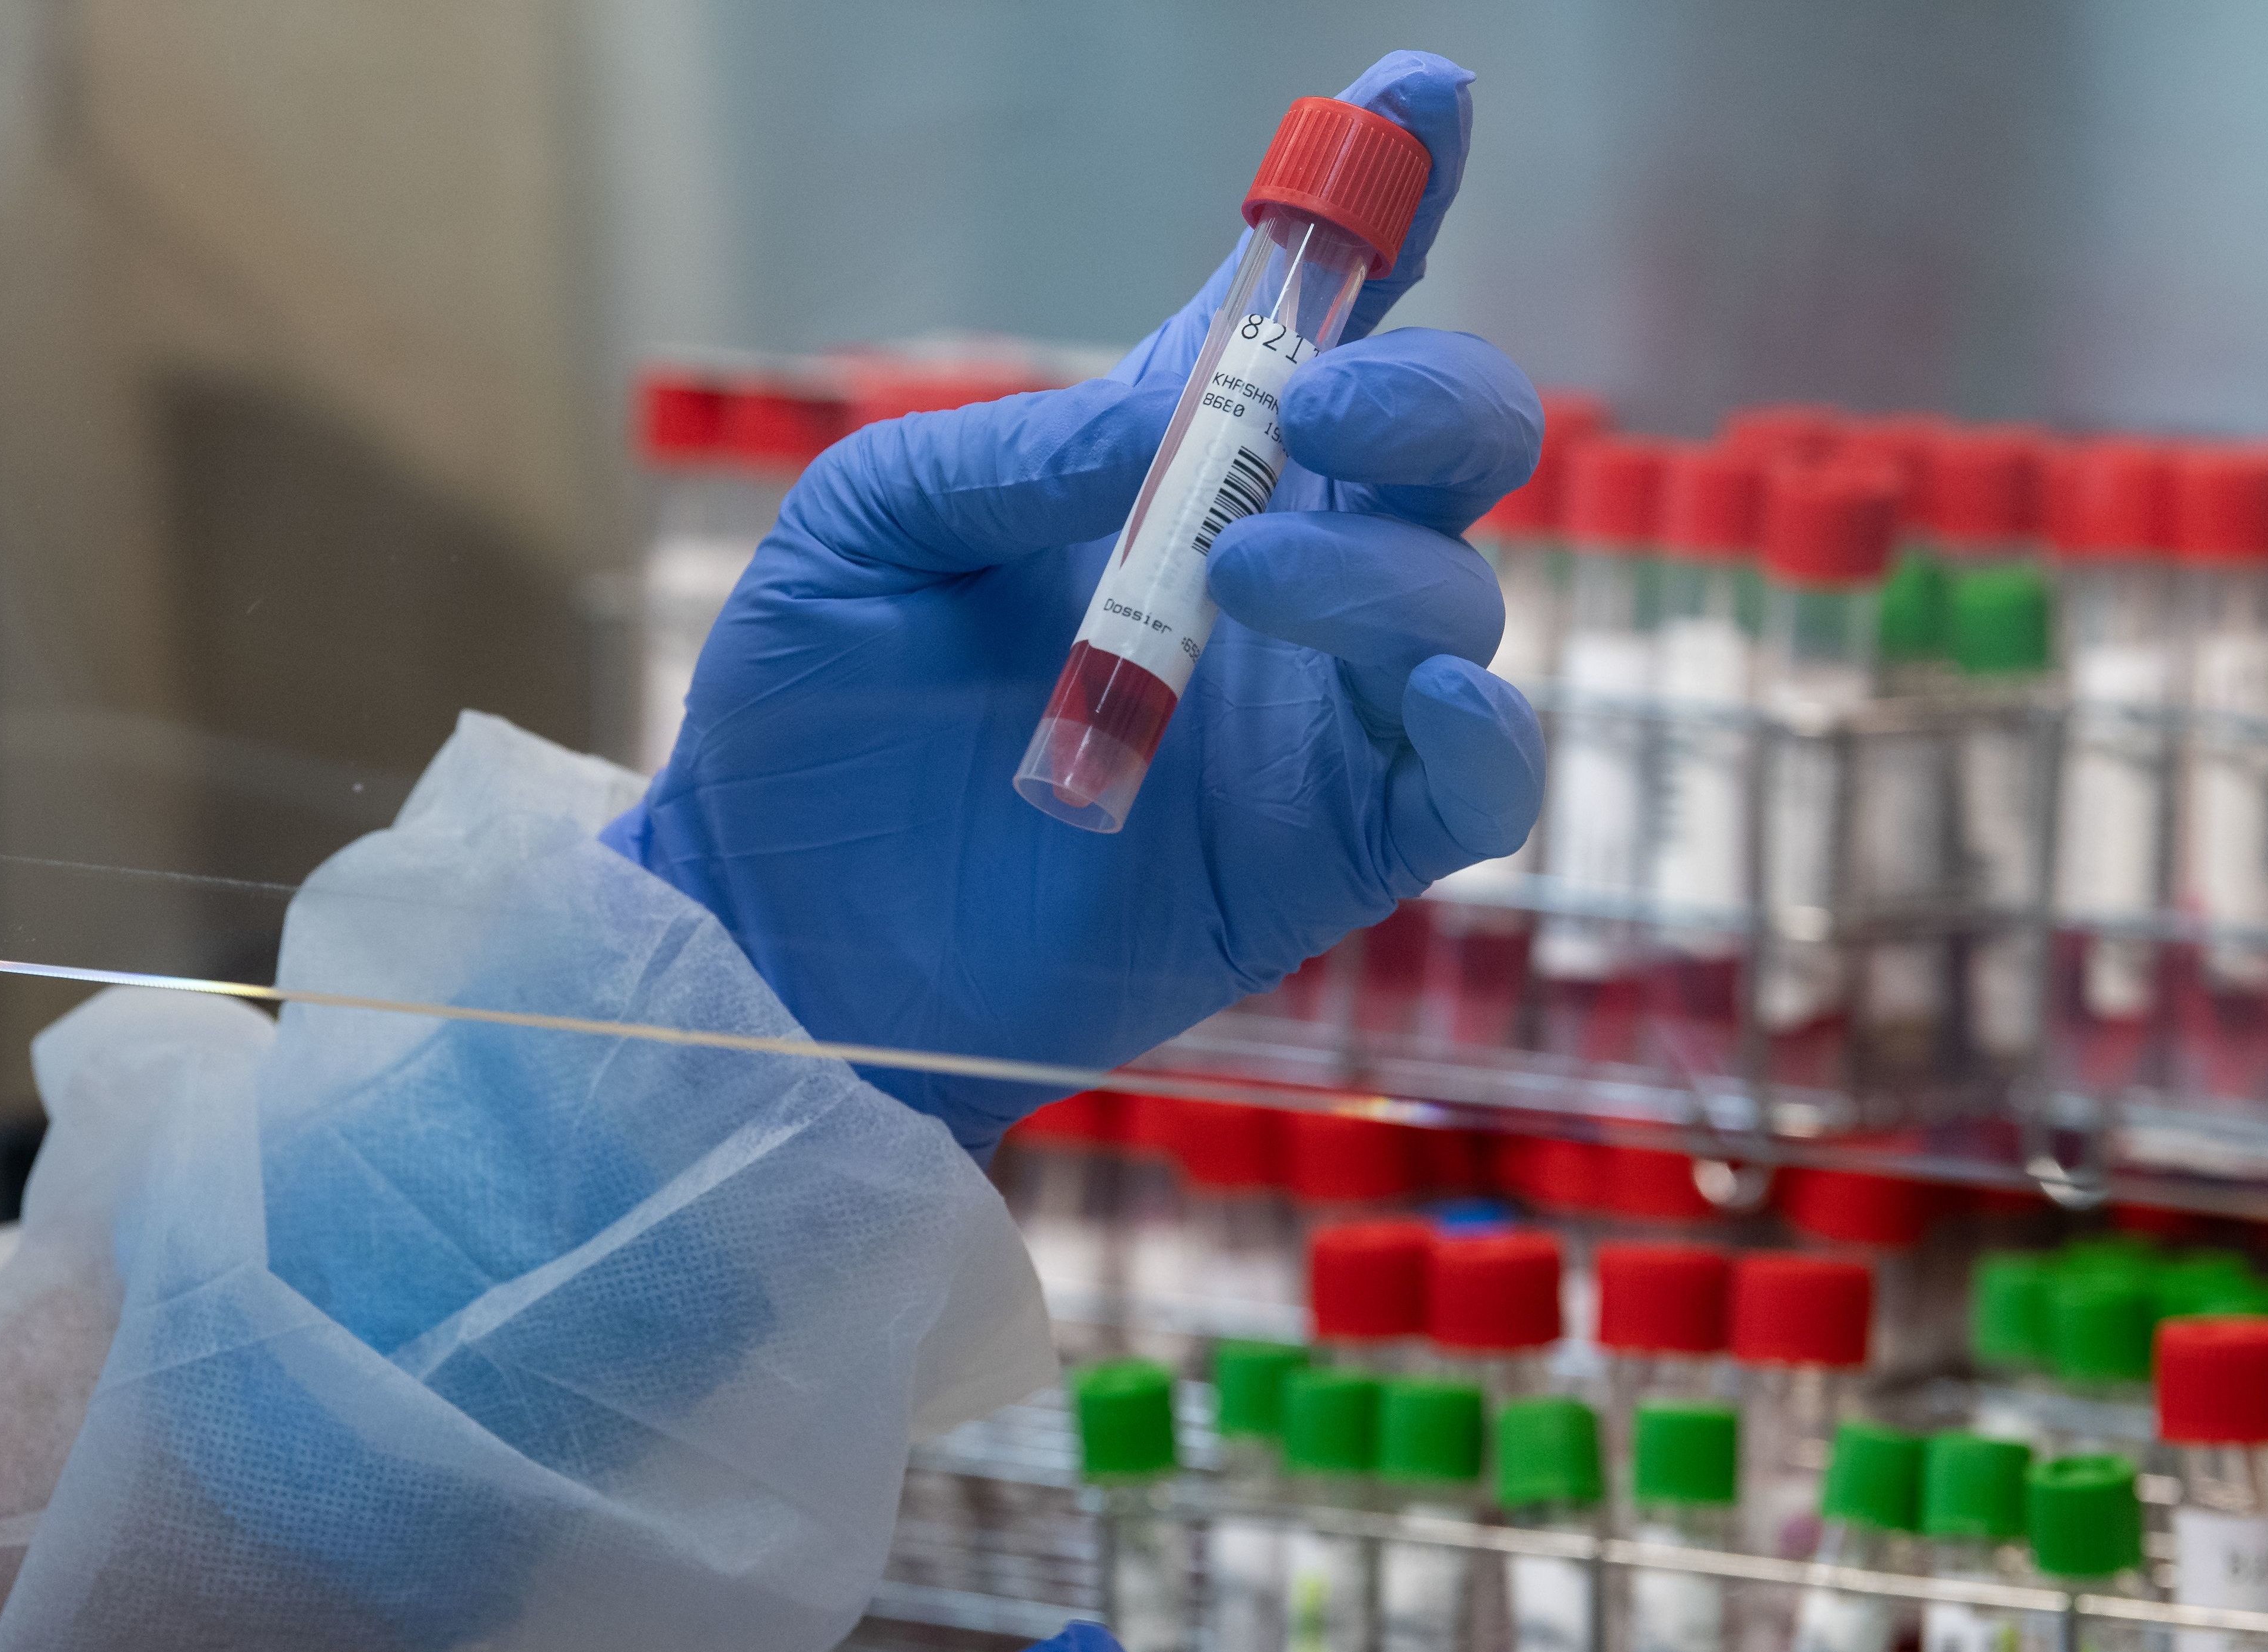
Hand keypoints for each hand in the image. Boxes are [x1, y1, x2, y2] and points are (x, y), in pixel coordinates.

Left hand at [610, 50, 1545, 1156]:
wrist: (776, 938)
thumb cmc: (809, 722)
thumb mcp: (868, 530)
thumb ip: (1013, 451)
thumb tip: (1165, 410)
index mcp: (1168, 477)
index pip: (1315, 325)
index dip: (1383, 206)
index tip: (1424, 97)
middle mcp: (1276, 580)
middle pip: (1449, 449)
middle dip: (1427, 393)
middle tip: (1320, 411)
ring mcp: (1315, 721)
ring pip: (1461, 603)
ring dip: (1384, 570)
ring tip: (1236, 581)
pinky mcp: (1328, 857)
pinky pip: (1475, 788)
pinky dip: (1491, 736)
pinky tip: (1439, 698)